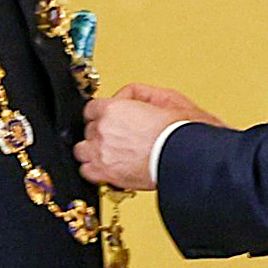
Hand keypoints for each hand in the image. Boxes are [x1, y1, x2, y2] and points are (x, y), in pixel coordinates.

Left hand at [74, 84, 225, 189]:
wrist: (186, 156)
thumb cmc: (181, 130)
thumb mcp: (164, 97)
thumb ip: (138, 93)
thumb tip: (124, 97)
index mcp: (113, 109)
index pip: (91, 109)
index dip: (101, 113)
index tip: (107, 118)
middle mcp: (103, 131)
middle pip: (88, 129)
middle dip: (100, 132)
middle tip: (117, 137)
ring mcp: (102, 154)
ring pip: (81, 151)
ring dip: (92, 150)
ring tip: (108, 153)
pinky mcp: (107, 174)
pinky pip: (86, 171)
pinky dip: (94, 170)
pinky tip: (106, 167)